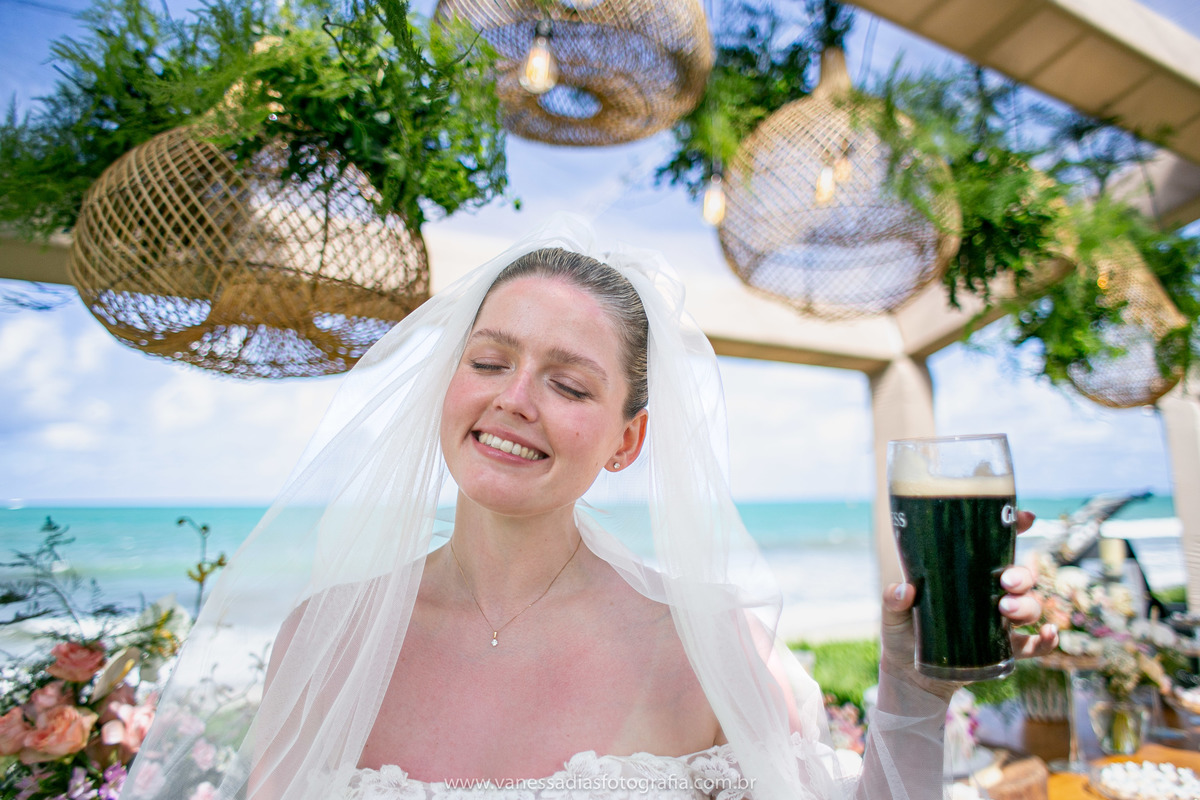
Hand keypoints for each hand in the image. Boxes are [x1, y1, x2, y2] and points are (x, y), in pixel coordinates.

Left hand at [879, 510, 1058, 700]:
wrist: (910, 673)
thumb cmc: (902, 633)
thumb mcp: (893, 614)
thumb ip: (893, 601)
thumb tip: (905, 590)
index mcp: (965, 575)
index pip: (995, 546)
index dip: (1014, 528)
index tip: (1024, 519)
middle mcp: (988, 594)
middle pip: (1019, 577)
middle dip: (1021, 575)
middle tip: (1005, 582)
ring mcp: (999, 622)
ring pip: (1030, 606)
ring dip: (1028, 605)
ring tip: (1007, 609)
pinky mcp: (1003, 650)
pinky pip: (1035, 645)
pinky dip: (1047, 640)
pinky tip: (1050, 634)